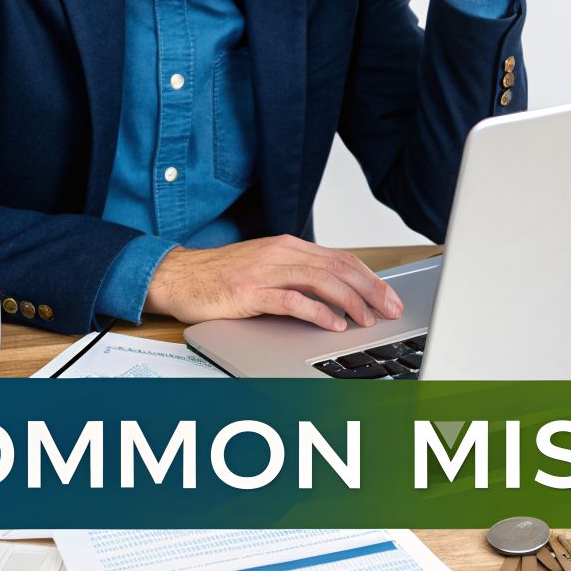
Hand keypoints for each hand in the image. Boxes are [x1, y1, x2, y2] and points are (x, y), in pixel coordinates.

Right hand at [144, 236, 403, 330]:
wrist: (178, 277)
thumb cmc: (221, 277)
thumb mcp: (267, 268)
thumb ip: (299, 275)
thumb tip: (338, 292)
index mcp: (289, 247)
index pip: (342, 258)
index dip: (371, 278)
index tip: (390, 297)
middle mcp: (281, 254)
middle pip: (339, 267)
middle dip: (371, 289)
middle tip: (391, 310)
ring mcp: (265, 271)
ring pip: (321, 281)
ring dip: (351, 301)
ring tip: (367, 319)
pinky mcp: (249, 292)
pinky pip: (292, 300)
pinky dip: (317, 312)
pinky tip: (333, 324)